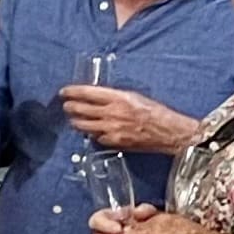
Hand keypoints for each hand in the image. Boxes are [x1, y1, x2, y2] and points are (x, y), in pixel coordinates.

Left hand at [59, 84, 199, 153]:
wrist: (170, 132)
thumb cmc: (155, 113)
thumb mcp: (134, 97)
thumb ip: (114, 97)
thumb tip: (96, 97)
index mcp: (118, 98)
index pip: (86, 92)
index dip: (72, 92)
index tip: (64, 92)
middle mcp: (112, 113)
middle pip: (79, 109)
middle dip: (69, 107)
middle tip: (66, 106)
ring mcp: (111, 129)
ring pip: (82, 125)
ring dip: (75, 121)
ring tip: (74, 119)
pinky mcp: (113, 142)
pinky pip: (95, 137)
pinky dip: (92, 134)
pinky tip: (93, 131)